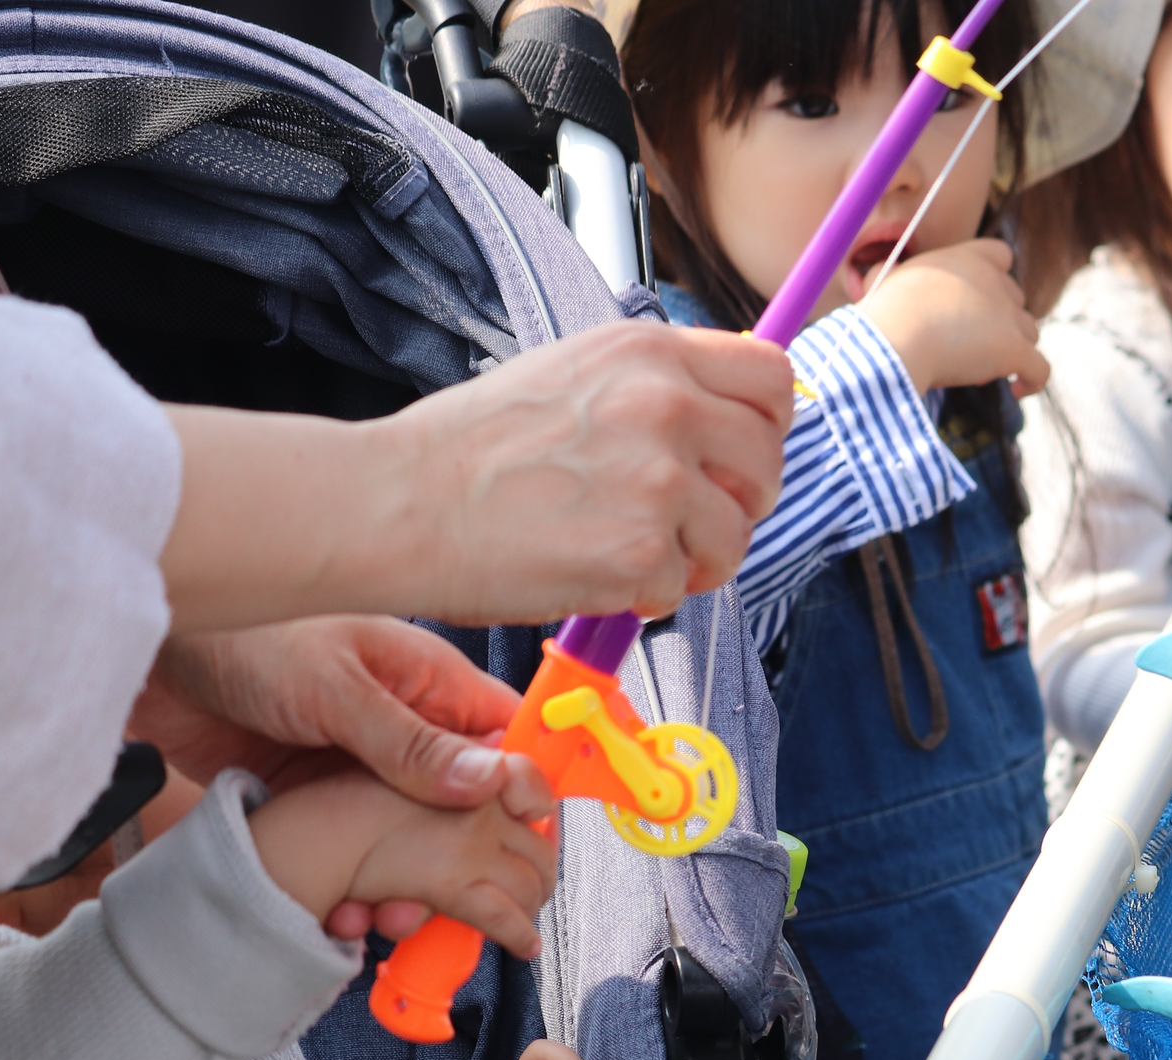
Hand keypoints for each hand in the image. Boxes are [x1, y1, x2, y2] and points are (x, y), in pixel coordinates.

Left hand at [133, 618, 522, 940]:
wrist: (140, 657)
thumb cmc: (239, 636)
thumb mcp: (332, 689)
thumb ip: (410, 743)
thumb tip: (491, 782)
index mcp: (426, 682)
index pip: (506, 738)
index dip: (524, 791)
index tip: (526, 842)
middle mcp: (403, 725)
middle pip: (464, 802)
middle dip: (463, 859)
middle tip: (461, 904)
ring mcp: (358, 765)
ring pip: (408, 838)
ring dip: (406, 884)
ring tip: (390, 919)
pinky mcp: (315, 796)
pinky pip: (354, 851)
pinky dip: (355, 887)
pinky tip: (343, 909)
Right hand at [163, 320, 793, 629]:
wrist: (399, 504)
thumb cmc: (471, 450)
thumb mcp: (573, 375)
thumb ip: (653, 388)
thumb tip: (724, 419)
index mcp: (649, 351)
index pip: (772, 377)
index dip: (765, 426)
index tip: (737, 458)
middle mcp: (666, 404)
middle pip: (768, 461)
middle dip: (738, 503)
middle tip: (685, 524)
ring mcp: (659, 478)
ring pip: (737, 534)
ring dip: (694, 559)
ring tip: (629, 555)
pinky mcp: (643, 550)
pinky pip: (682, 586)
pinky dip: (645, 596)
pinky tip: (591, 575)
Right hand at [859, 240, 1049, 397]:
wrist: (894, 338)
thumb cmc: (881, 314)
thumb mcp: (884, 281)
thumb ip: (893, 275)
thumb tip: (877, 274)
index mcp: (965, 259)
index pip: (1001, 255)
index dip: (996, 279)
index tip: (979, 302)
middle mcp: (993, 282)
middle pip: (1016, 300)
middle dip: (1001, 321)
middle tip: (969, 346)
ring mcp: (1007, 316)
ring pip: (1030, 333)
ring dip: (1013, 350)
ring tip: (980, 370)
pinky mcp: (1014, 350)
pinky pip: (1041, 369)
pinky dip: (1033, 381)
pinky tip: (1018, 390)